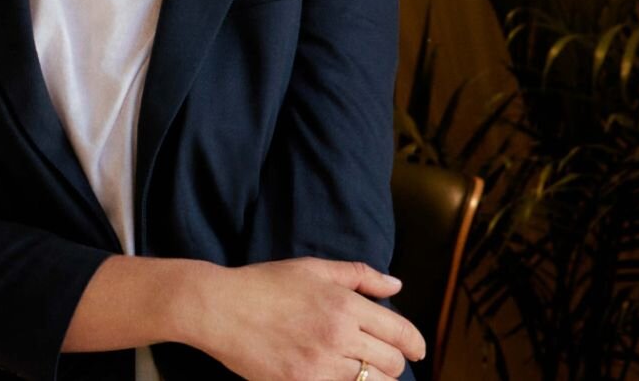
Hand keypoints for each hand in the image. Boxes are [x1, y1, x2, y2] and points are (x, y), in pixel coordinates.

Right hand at [188, 257, 425, 380]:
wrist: (221, 309)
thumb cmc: (266, 283)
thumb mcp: (314, 268)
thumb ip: (360, 275)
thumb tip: (396, 286)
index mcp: (344, 304)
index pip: (399, 333)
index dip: (414, 344)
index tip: (416, 349)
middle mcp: (338, 337)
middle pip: (390, 364)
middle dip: (395, 362)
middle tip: (387, 359)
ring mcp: (320, 367)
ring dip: (374, 378)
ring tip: (364, 369)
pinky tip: (341, 375)